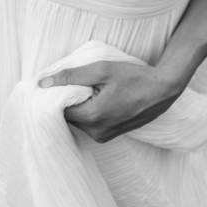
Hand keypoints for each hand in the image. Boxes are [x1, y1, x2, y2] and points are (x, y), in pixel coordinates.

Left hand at [39, 60, 182, 142]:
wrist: (162, 91)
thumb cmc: (134, 77)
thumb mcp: (101, 70)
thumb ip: (71, 76)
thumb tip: (43, 83)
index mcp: (92, 117)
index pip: (59, 110)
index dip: (55, 96)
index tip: (56, 83)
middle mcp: (96, 132)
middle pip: (67, 117)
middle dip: (66, 101)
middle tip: (71, 83)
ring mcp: (104, 136)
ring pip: (78, 121)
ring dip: (77, 107)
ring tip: (87, 89)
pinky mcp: (110, 136)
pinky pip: (89, 124)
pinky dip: (88, 112)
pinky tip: (96, 98)